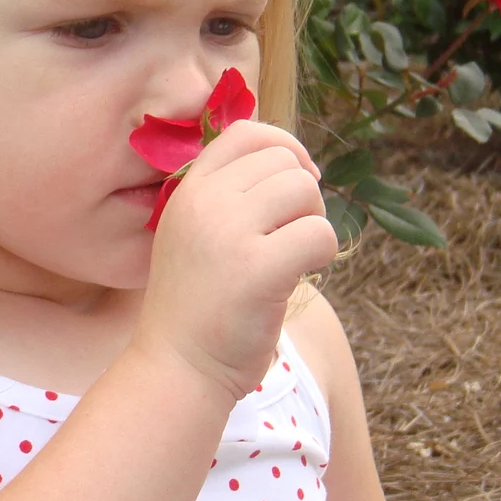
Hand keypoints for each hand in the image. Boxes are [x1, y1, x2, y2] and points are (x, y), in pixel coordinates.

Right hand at [134, 120, 337, 400]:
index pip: (248, 133)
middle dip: (303, 197)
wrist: (178, 367)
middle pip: (285, 163)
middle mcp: (205, 201)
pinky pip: (320, 234)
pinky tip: (298, 278)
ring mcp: (228, 232)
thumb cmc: (199, 306)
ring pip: (306, 192)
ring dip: (312, 225)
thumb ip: (232, 197)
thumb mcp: (198, 234)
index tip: (300, 182)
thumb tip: (297, 165)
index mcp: (189, 190)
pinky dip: (322, 255)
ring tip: (290, 259)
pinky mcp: (258, 268)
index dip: (286, 147)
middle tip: (290, 239)